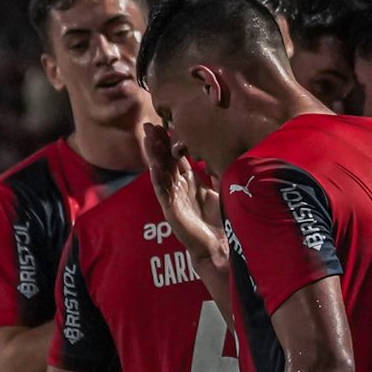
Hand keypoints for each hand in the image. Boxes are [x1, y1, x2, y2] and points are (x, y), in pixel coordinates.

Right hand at [142, 122, 225, 262]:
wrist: (218, 246)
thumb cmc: (219, 222)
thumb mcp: (221, 191)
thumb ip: (217, 175)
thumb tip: (224, 155)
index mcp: (190, 183)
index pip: (177, 158)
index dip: (170, 142)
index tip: (165, 125)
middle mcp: (179, 188)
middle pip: (165, 161)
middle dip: (157, 144)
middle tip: (149, 125)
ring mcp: (173, 199)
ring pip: (160, 173)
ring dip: (153, 156)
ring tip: (148, 139)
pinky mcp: (171, 210)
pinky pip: (162, 191)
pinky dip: (157, 178)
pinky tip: (154, 165)